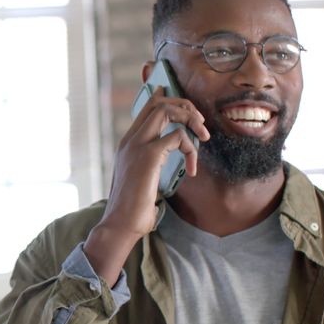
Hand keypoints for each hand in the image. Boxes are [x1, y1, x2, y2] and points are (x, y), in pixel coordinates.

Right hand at [83, 87, 209, 282]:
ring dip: (190, 119)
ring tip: (204, 136)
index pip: (146, 109)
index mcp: (127, 144)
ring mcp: (137, 145)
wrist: (120, 223)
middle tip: (201, 124)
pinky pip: (178, 137)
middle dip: (184, 106)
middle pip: (158, 103)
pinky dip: (191, 150)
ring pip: (166, 110)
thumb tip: (165, 167)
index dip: (167, 99)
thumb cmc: (132, 209)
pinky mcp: (148, 155)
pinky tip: (192, 169)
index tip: (186, 106)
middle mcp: (130, 140)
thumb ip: (151, 166)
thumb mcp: (141, 180)